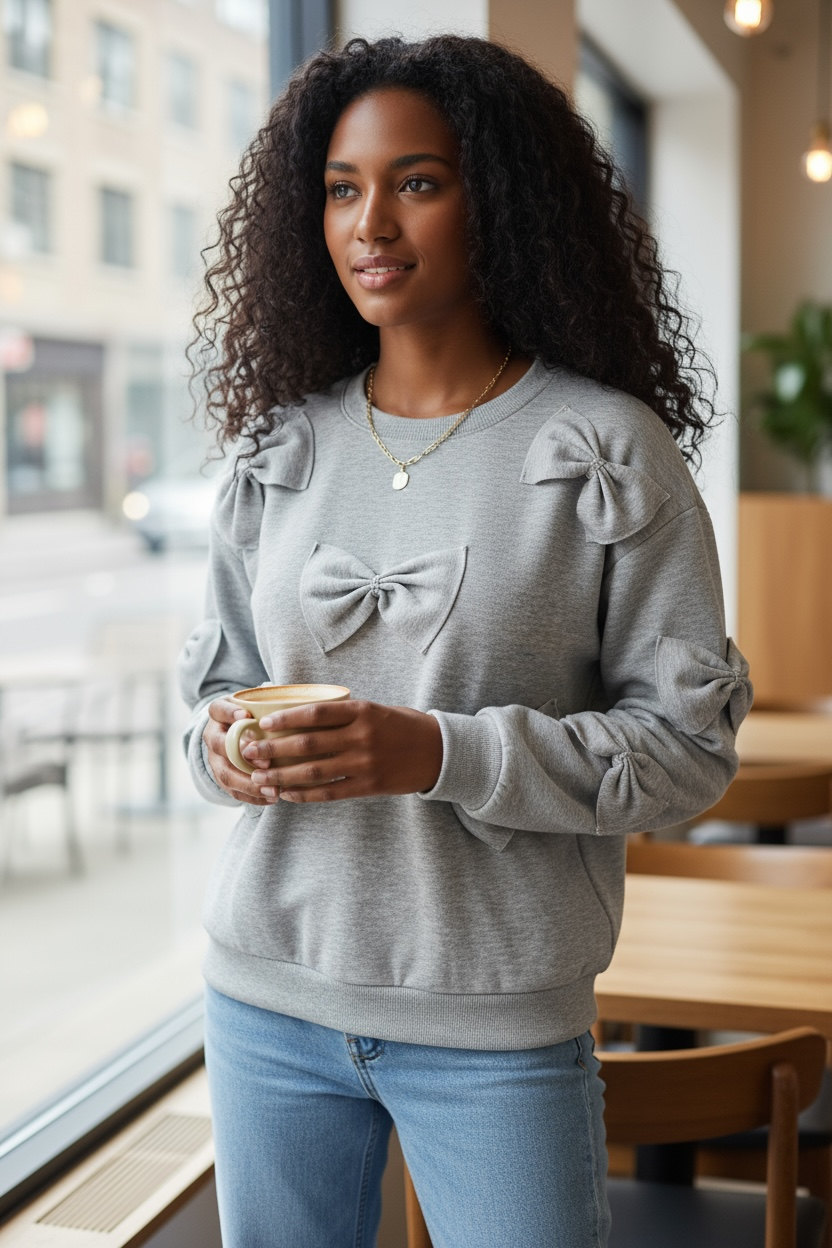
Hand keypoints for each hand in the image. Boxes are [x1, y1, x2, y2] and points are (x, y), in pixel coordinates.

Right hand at [203, 698, 270, 804]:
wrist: (237, 732)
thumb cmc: (255, 716)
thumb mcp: (256, 707)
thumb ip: (266, 710)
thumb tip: (288, 717)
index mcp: (219, 713)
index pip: (218, 709)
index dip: (230, 713)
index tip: (247, 715)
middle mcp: (213, 735)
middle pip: (219, 746)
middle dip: (242, 757)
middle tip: (266, 764)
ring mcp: (215, 759)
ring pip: (226, 774)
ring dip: (250, 784)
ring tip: (273, 790)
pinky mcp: (221, 777)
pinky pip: (233, 791)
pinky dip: (252, 797)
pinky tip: (271, 798)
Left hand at [241, 699, 443, 803]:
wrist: (438, 751)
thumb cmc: (401, 726)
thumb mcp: (374, 709)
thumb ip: (342, 712)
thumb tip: (298, 711)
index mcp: (362, 711)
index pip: (316, 712)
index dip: (285, 718)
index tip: (262, 723)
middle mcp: (362, 736)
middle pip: (308, 744)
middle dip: (273, 749)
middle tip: (248, 752)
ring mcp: (365, 763)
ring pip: (314, 771)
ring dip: (282, 776)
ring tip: (259, 778)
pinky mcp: (369, 786)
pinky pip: (330, 792)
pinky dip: (305, 794)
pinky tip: (287, 794)